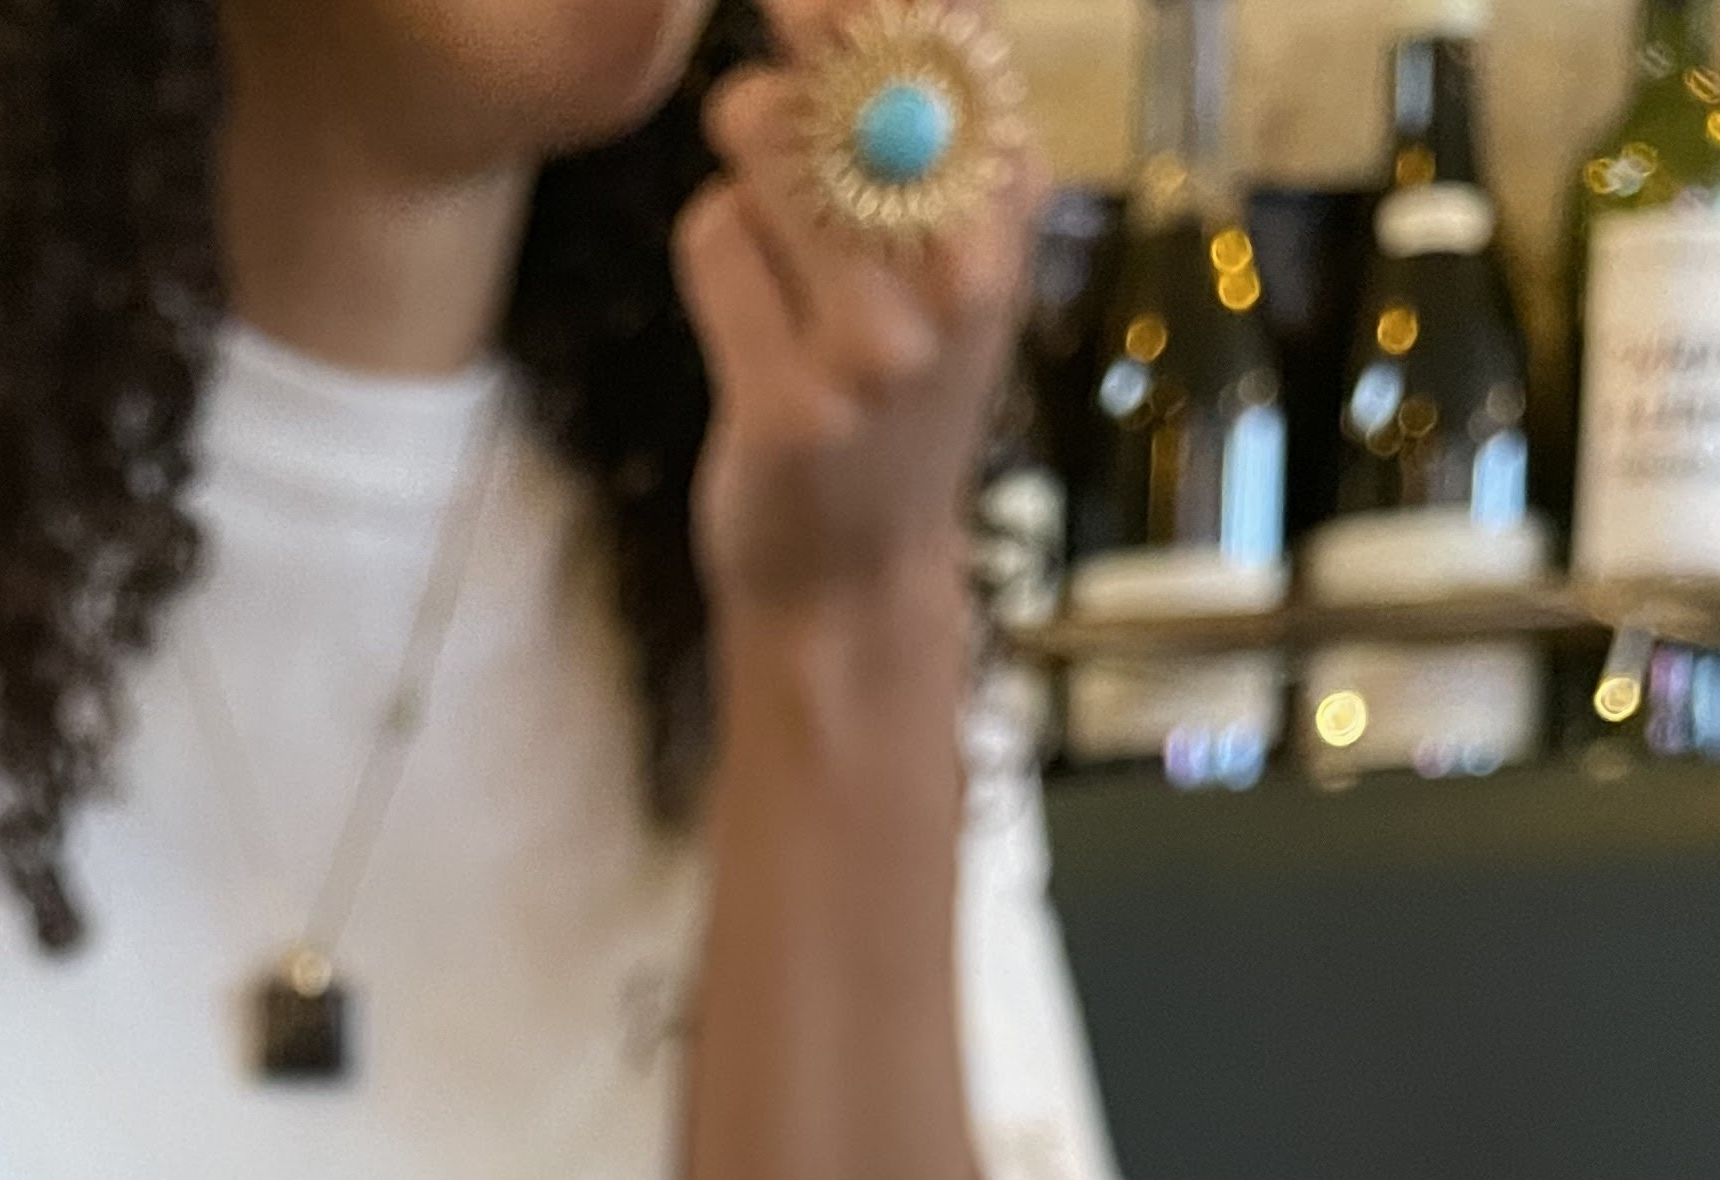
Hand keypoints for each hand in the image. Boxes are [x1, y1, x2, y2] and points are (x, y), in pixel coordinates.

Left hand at [676, 15, 1037, 620]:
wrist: (857, 581)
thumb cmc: (890, 403)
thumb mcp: (949, 270)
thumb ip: (926, 143)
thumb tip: (835, 9)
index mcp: (1008, 218)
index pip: (950, 37)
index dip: (868, 5)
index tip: (813, 13)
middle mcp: (959, 275)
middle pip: (840, 73)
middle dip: (785, 65)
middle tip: (765, 106)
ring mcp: (877, 347)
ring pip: (767, 143)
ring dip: (743, 168)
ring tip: (767, 232)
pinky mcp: (791, 401)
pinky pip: (713, 238)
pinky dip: (711, 256)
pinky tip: (746, 315)